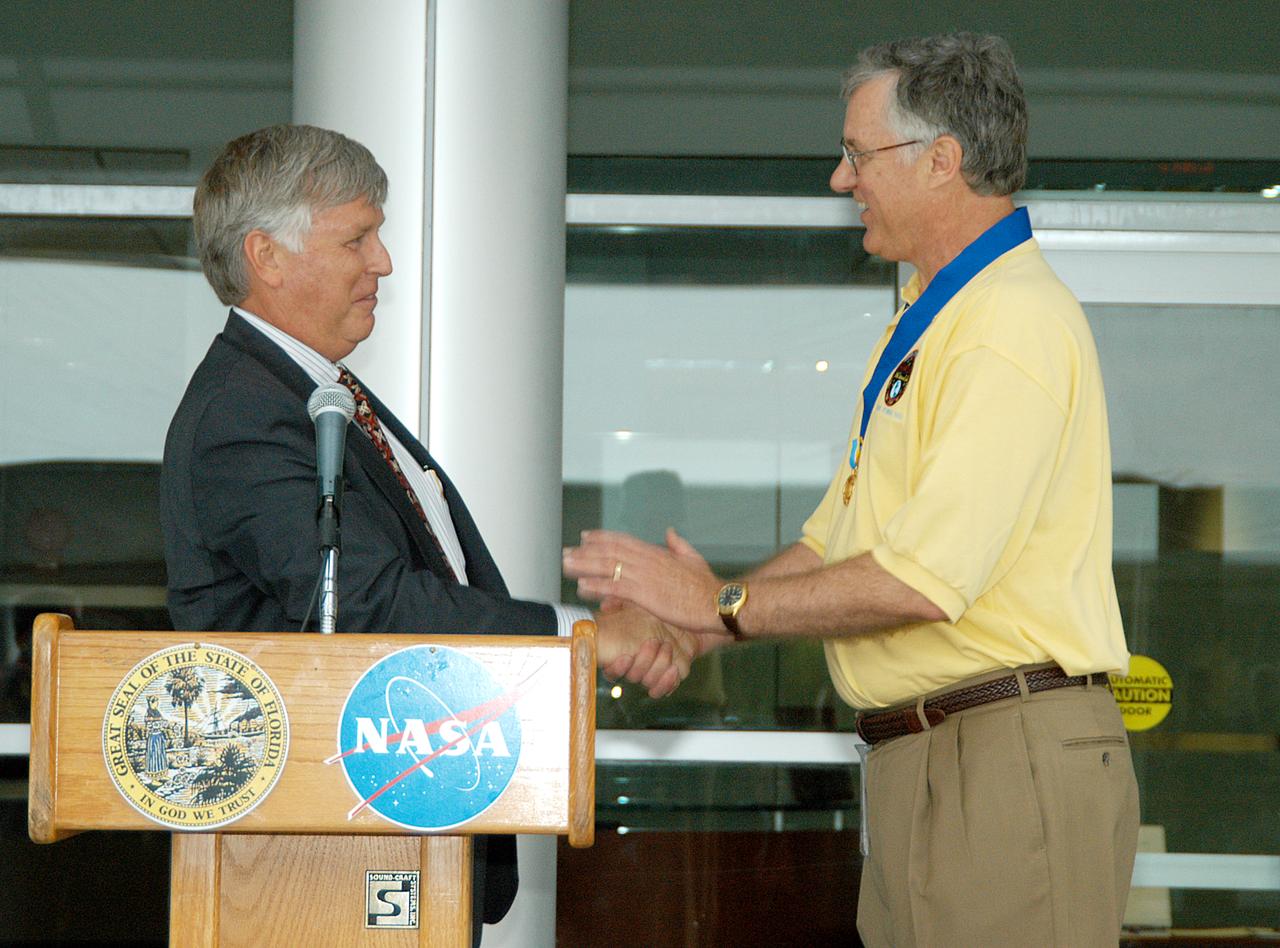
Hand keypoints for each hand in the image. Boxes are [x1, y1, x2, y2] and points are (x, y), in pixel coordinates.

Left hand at [564, 528, 724, 633]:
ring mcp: (645, 576)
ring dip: (585, 565)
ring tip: (566, 565)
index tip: (585, 536)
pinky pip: (615, 588)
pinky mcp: (645, 594)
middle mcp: (647, 560)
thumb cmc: (707, 585)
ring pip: (608, 566)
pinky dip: (597, 586)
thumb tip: (669, 531)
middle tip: (567, 551)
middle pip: (610, 551)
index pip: (623, 540)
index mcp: (657, 552)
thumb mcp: (693, 558)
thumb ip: (678, 544)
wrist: (717, 602)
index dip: (603, 537)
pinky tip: (582, 586)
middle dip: (586, 550)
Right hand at [595, 604, 701, 698]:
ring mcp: (648, 672)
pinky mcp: (665, 678)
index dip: (618, 668)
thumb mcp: (635, 603)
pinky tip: (673, 670)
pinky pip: (661, 690)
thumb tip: (605, 605)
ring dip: (658, 667)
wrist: (683, 620)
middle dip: (643, 661)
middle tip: (653, 642)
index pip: (611, 670)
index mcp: (619, 651)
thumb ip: (618, 602)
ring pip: (648, 682)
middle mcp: (632, 665)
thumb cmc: (655, 610)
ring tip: (667, 648)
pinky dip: (666, 683)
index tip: (626, 656)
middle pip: (633, 677)